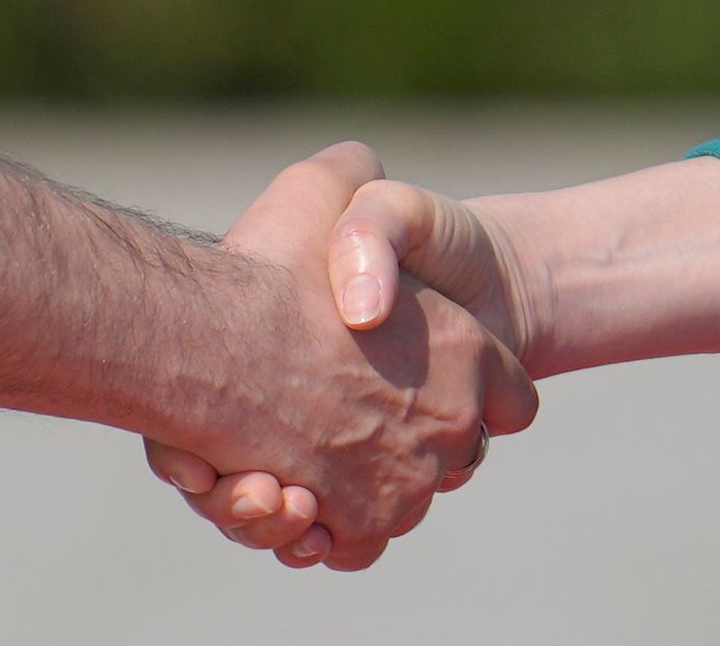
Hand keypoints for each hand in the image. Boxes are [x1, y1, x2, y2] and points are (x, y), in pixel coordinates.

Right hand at [141, 144, 537, 569]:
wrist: (210, 342)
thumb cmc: (267, 264)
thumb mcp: (326, 183)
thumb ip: (358, 177)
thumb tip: (364, 176)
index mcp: (465, 348)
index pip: (509, 397)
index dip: (473, 389)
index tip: (417, 379)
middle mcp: (451, 422)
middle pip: (446, 456)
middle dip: (395, 442)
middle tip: (325, 415)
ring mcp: (408, 482)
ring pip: (391, 503)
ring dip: (344, 487)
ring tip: (288, 458)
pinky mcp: (356, 524)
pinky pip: (347, 543)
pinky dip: (316, 528)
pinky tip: (280, 491)